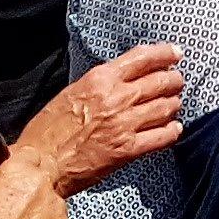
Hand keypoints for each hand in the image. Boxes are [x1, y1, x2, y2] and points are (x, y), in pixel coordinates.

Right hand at [20, 42, 183, 192]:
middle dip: (174, 81)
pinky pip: (162, 137)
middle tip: (178, 82)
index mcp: (100, 79)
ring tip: (175, 104)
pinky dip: (172, 131)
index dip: (164, 53)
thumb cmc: (48, 130)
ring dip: (174, 104)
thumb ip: (99, 84)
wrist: (40, 165)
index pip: (142, 57)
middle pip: (160, 82)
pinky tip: (174, 128)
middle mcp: (116, 98)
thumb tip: (122, 79)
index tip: (176, 54)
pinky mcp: (127, 150)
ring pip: (165, 107)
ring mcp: (124, 124)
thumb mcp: (71, 92)